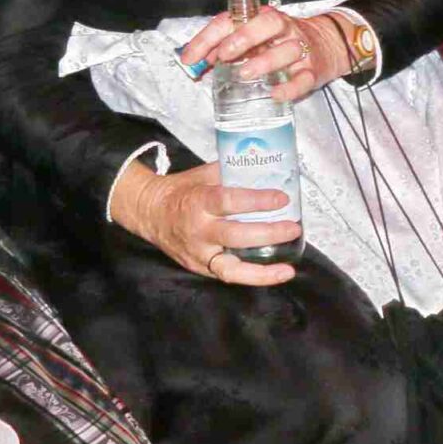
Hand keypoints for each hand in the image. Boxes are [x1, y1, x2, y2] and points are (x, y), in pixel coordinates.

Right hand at [107, 161, 297, 286]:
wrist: (149, 213)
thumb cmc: (182, 191)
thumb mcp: (203, 175)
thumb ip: (232, 172)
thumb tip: (266, 166)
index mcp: (199, 202)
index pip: (230, 201)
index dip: (257, 201)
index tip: (282, 198)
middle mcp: (198, 230)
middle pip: (235, 236)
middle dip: (268, 234)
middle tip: (293, 228)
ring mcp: (198, 252)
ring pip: (230, 268)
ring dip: (262, 270)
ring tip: (287, 269)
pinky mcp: (199, 267)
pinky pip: (228, 275)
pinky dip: (253, 277)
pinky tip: (276, 274)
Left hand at [178, 4, 346, 104]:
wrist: (328, 44)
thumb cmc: (280, 42)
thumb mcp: (254, 39)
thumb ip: (226, 48)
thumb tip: (199, 62)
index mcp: (262, 19)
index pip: (233, 20)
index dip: (208, 38)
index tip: (190, 57)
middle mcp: (284, 30)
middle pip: (268, 23)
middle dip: (244, 37)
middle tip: (224, 55)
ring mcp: (300, 49)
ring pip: (287, 50)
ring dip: (265, 61)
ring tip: (245, 74)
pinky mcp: (313, 70)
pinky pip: (303, 78)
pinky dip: (290, 88)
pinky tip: (275, 94)